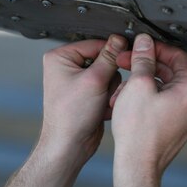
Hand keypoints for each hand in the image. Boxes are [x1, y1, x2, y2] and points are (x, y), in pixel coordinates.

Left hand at [39, 34, 127, 164]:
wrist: (70, 145)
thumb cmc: (70, 116)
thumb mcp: (94, 80)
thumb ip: (109, 57)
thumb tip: (118, 40)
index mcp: (60, 57)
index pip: (94, 43)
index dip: (111, 53)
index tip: (125, 58)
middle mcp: (67, 67)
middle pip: (103, 60)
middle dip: (109, 77)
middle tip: (104, 90)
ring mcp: (77, 82)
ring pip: (109, 75)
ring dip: (110, 90)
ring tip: (102, 102)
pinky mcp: (87, 95)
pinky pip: (107, 89)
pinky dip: (108, 98)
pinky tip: (102, 109)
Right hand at [111, 34, 186, 177]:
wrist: (137, 165)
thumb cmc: (138, 132)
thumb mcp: (137, 85)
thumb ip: (143, 59)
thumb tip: (145, 42)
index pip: (178, 56)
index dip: (155, 48)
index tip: (139, 47)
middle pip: (171, 71)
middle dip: (144, 66)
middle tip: (125, 62)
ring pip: (164, 86)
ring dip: (141, 82)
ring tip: (121, 88)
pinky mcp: (179, 124)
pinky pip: (164, 101)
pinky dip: (146, 96)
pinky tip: (126, 100)